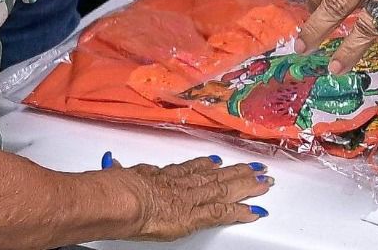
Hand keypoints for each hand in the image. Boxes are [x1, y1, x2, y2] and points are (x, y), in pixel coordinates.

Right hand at [103, 155, 270, 239]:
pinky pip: (223, 213)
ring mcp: (191, 199)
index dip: (206, 165)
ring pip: (225, 190)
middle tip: (256, 167)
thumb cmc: (116, 189)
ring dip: (246, 185)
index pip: (191, 168)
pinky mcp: (195, 217)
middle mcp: (182, 183)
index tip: (218, 162)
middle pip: (215, 176)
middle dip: (236, 172)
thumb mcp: (118, 175)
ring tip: (264, 182)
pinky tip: (254, 210)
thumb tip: (113, 164)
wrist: (123, 200)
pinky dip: (240, 211)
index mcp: (164, 174)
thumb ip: (122, 171)